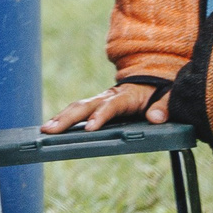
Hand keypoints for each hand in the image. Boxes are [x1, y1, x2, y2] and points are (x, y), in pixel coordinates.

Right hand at [41, 80, 168, 133]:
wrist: (152, 81)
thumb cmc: (159, 93)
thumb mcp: (168, 97)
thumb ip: (163, 107)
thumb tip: (156, 118)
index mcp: (127, 96)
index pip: (111, 106)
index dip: (99, 116)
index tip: (89, 129)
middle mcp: (109, 96)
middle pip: (85, 106)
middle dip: (66, 118)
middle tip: (50, 131)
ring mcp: (100, 100)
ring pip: (77, 107)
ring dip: (60, 118)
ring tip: (45, 130)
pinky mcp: (96, 105)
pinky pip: (77, 111)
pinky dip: (63, 118)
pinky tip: (51, 127)